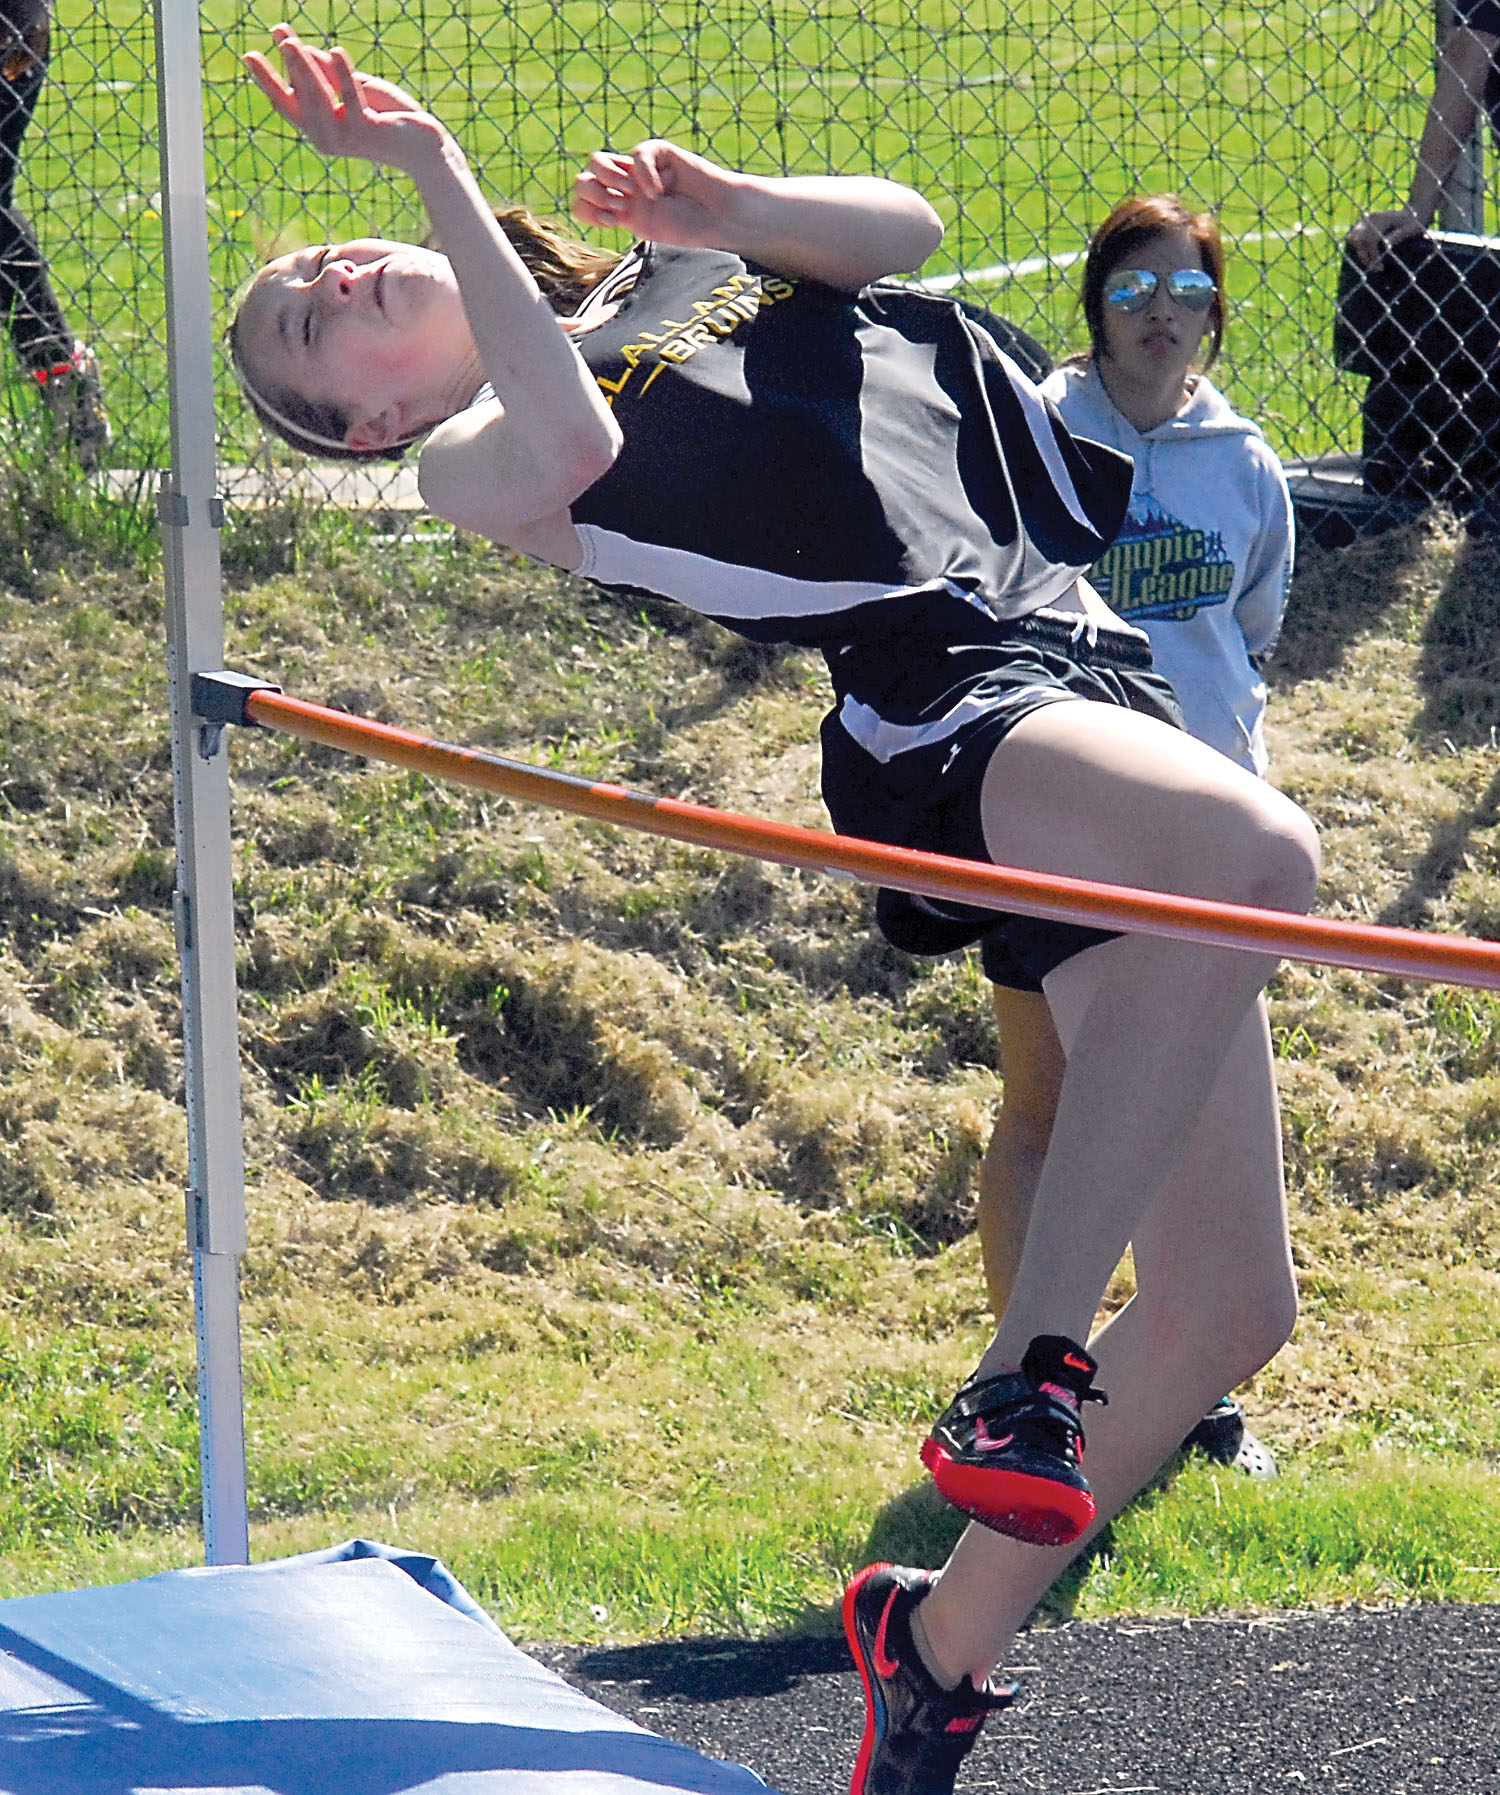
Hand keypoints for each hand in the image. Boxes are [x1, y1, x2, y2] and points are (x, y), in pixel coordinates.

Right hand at [244, 23, 444, 174]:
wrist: (424, 145)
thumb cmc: (389, 116)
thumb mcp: (352, 88)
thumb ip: (326, 73)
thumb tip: (296, 46)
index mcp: (319, 129)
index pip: (286, 103)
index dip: (267, 80)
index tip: (249, 54)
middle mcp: (327, 139)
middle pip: (300, 98)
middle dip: (289, 66)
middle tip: (279, 34)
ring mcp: (347, 139)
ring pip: (320, 100)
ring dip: (307, 68)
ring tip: (294, 41)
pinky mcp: (368, 134)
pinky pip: (352, 100)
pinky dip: (344, 76)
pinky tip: (336, 51)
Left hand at [572, 140, 738, 246]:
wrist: (719, 216)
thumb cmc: (689, 227)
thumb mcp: (646, 227)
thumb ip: (619, 215)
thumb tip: (584, 200)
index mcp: (618, 210)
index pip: (581, 203)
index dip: (587, 210)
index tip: (612, 221)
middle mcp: (623, 188)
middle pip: (582, 181)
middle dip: (595, 194)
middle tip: (620, 206)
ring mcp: (637, 169)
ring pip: (596, 161)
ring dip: (608, 178)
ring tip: (631, 193)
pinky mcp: (656, 153)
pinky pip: (636, 154)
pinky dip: (645, 173)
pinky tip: (660, 189)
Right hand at [1347, 207, 1423, 269]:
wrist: (1411, 216)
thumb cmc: (1414, 224)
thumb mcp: (1412, 229)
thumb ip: (1400, 235)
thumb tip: (1387, 246)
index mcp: (1382, 218)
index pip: (1370, 239)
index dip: (1373, 255)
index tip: (1380, 267)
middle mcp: (1370, 218)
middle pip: (1358, 239)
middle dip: (1366, 256)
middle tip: (1377, 267)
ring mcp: (1364, 221)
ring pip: (1353, 238)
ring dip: (1362, 253)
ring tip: (1373, 262)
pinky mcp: (1362, 226)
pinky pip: (1354, 238)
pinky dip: (1359, 249)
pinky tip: (1370, 256)